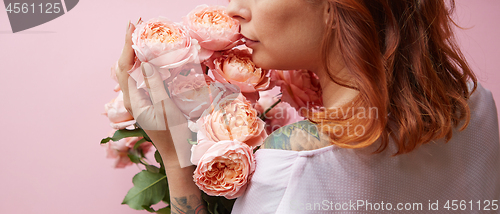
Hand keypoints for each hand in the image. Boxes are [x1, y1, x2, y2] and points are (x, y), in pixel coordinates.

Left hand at [114, 20, 192, 167]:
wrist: (177, 155)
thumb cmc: (173, 134)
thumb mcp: (166, 107)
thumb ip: (155, 84)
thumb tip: (145, 62)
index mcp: (133, 100)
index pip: (124, 67)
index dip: (126, 46)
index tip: (132, 28)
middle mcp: (133, 99)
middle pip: (126, 66)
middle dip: (129, 45)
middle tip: (137, 25)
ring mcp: (140, 101)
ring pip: (133, 72)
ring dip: (136, 53)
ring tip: (141, 36)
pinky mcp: (148, 102)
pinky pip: (142, 79)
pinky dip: (145, 64)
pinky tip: (151, 57)